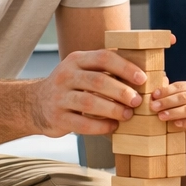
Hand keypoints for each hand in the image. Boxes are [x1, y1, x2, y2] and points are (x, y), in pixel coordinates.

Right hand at [32, 49, 150, 136]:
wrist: (36, 104)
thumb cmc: (72, 87)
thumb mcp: (84, 71)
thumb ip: (109, 71)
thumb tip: (149, 76)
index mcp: (77, 60)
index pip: (103, 57)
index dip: (125, 68)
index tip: (142, 79)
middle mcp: (66, 75)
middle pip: (98, 81)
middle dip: (121, 91)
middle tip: (137, 101)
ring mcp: (59, 97)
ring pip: (89, 102)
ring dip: (113, 109)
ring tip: (128, 115)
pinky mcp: (57, 117)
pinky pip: (81, 124)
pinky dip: (100, 127)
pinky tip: (113, 127)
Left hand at [149, 81, 185, 144]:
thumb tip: (163, 94)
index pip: (180, 86)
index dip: (165, 90)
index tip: (153, 95)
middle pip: (182, 96)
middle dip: (165, 101)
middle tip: (153, 106)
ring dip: (172, 112)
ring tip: (160, 116)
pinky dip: (184, 123)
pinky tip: (175, 125)